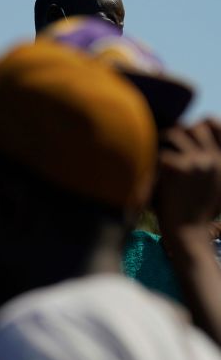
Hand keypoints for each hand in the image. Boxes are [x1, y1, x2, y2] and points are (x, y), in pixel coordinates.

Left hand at [153, 119, 220, 243]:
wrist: (188, 235)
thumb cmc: (194, 214)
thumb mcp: (213, 188)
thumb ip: (207, 166)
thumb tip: (195, 145)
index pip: (212, 125)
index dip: (197, 124)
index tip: (183, 132)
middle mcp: (213, 159)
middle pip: (193, 127)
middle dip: (176, 133)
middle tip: (162, 145)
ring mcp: (198, 162)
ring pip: (175, 134)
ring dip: (160, 141)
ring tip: (151, 154)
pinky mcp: (179, 168)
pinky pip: (160, 151)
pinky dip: (150, 159)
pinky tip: (146, 171)